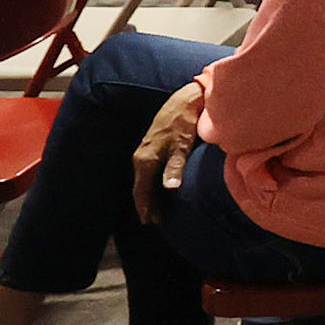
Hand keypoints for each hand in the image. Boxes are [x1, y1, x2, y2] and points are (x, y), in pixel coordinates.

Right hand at [130, 81, 207, 219]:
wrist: (183, 102)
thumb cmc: (184, 124)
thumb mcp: (181, 146)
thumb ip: (175, 167)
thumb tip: (169, 188)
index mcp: (145, 160)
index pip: (141, 190)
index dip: (145, 207)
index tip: (149, 222)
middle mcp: (141, 158)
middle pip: (141, 187)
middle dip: (147, 205)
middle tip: (155, 222)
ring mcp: (145, 152)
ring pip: (145, 180)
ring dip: (150, 196)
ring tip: (158, 211)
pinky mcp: (153, 148)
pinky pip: (149, 173)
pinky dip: (153, 185)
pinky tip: (162, 190)